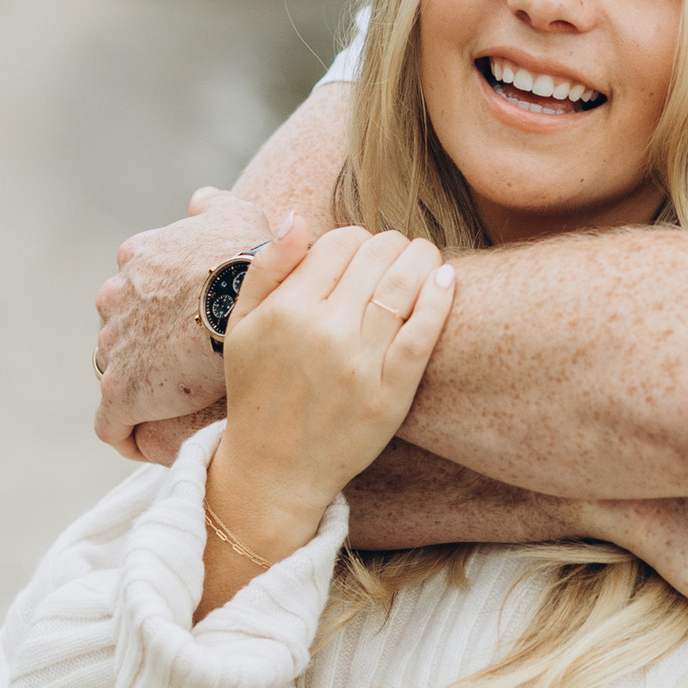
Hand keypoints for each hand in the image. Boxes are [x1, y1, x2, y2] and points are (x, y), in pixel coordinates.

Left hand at [93, 190, 275, 458]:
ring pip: (117, 372)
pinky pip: (112, 423)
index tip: (184, 328)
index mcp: (137, 258)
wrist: (250, 298)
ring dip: (140, 386)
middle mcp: (114, 299)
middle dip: (144, 346)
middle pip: (120, 329)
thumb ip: (212, 206)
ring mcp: (113, 346)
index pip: (134, 289)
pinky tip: (148, 442)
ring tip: (177, 407)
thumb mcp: (235, 212)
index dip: (158, 311)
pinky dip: (126, 431)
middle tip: (187, 366)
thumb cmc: (249, 254)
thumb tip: (199, 201)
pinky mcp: (120, 392)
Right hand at [207, 224, 456, 553]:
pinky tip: (446, 280)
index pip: (340, 242)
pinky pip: (424, 332)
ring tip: (425, 258)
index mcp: (287, 310)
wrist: (273, 469)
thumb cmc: (258, 391)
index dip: (356, 239)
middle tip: (397, 253)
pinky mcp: (390, 393)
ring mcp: (360, 363)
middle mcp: (324, 331)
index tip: (361, 253)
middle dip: (391, 245)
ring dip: (422, 259)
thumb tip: (299, 217)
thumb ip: (267, 267)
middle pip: (377, 256)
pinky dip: (440, 298)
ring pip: (405, 284)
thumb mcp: (240, 326)